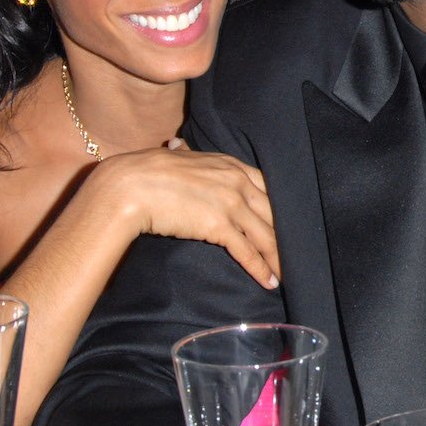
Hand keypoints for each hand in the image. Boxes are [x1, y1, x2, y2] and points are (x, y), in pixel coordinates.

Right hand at [93, 146, 279, 288]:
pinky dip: (261, 268)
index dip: (278, 208)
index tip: (286, 224)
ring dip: (278, 258)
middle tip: (295, 254)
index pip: (267, 187)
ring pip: (265, 235)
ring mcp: (231, 203)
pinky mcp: (220, 226)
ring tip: (287, 274)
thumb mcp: (175, 156)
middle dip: (285, 235)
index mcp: (230, 164)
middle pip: (273, 212)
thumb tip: (179, 145)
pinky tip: (269, 280)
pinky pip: (248, 251)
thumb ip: (186, 153)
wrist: (130, 185)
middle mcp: (237, 182)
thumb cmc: (146, 171)